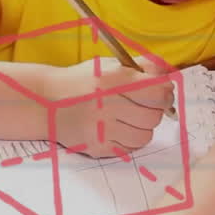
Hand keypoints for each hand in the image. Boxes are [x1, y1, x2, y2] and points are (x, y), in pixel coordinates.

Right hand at [47, 56, 174, 157]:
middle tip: (144, 105)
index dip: (166, 94)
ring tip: (130, 118)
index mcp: (113, 80)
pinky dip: (130, 140)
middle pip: (154, 117)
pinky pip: (129, 149)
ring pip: (145, 136)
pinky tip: (118, 128)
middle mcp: (107, 105)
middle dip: (155, 111)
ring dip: (143, 127)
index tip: (163, 93)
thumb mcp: (111, 64)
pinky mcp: (96, 148)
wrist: (46, 101)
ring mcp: (101, 129)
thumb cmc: (84, 81)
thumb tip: (168, 74)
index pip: (158, 92)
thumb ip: (143, 66)